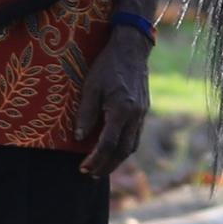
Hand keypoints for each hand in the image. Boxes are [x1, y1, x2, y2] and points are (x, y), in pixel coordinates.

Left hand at [74, 21, 153, 179]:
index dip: (95, 159)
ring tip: (102, 167)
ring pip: (132, 146)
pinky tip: (114, 149)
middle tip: (91, 174)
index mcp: (122, 111)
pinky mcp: (144, 111)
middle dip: (107, 166)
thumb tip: (79, 138)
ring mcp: (142, 114)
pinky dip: (124, 148)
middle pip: (123, 151)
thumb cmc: (107, 65)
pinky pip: (135, 136)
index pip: (108, 144)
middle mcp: (135, 116)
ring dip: (117, 160)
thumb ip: (85, 113)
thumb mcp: (91, 86)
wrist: (132, 49)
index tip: (83, 168)